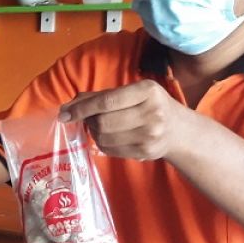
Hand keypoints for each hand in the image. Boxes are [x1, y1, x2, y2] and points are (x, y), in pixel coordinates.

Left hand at [58, 80, 190, 161]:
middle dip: (89, 121)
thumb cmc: (150, 105)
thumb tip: (68, 106)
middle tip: (89, 119)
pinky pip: (110, 150)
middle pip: (103, 122)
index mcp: (147, 91)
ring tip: (101, 127)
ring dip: (94, 133)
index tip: (64, 113)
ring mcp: (150, 135)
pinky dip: (103, 143)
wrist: (179, 129)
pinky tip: (111, 137)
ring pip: (104, 138)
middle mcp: (151, 112)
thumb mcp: (133, 92)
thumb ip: (101, 96)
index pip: (106, 101)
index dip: (81, 108)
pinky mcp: (145, 152)